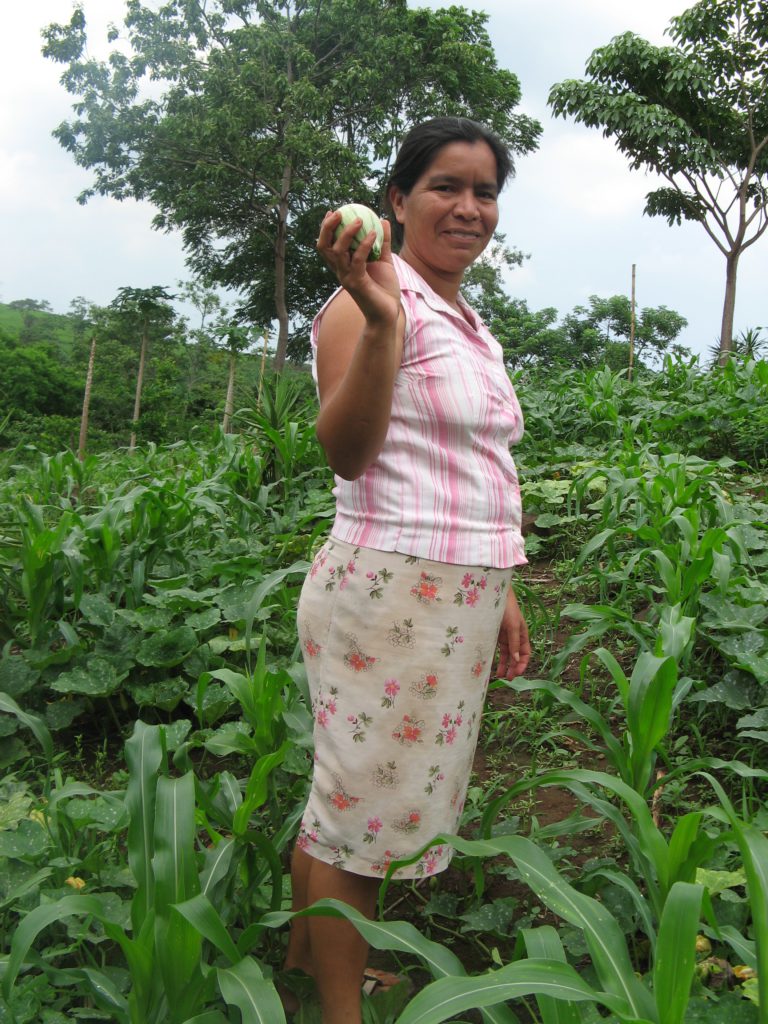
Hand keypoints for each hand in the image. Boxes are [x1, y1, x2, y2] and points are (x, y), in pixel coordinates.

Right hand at [316, 210, 399, 326]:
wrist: (388, 314)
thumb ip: (383, 243)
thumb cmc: (384, 290)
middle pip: (324, 247)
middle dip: (327, 228)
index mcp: (343, 266)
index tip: (332, 212)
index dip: (325, 229)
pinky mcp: (357, 283)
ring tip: (359, 220)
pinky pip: (358, 260)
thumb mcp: (384, 262)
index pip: (327, 245)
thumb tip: (383, 220)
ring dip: (347, 233)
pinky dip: (365, 245)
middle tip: (338, 212)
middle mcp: (341, 271)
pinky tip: (374, 234)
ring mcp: (347, 278)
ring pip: (338, 252)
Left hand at [495, 587, 530, 679]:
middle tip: (507, 679)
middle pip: (515, 656)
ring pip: (505, 655)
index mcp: (522, 635)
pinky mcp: (494, 635)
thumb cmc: (507, 609)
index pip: (525, 654)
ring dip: (504, 665)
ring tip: (500, 676)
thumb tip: (516, 660)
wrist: (494, 595)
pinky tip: (492, 665)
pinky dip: (495, 658)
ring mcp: (504, 636)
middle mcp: (514, 637)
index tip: (517, 674)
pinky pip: (496, 649)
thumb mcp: (513, 626)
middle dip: (513, 668)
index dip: (523, 664)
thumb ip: (514, 643)